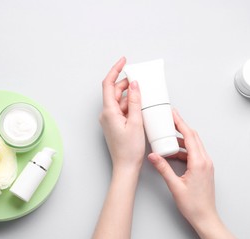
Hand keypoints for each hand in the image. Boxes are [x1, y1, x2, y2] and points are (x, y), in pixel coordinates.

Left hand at [99, 57, 144, 172]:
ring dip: (129, 94)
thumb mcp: (136, 122)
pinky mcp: (114, 125)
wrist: (126, 167)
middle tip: (139, 78)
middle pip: (114, 91)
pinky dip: (129, 104)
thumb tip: (134, 84)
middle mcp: (106, 114)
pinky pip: (121, 109)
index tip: (124, 61)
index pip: (108, 84)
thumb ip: (134, 101)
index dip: (115, 70)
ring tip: (143, 92)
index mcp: (109, 112)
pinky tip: (140, 105)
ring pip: (119, 100)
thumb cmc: (130, 150)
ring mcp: (110, 120)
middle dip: (126, 82)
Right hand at [148, 109, 215, 225]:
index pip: (189, 136)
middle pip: (193, 137)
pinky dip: (184, 149)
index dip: (180, 122)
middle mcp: (205, 161)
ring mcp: (206, 164)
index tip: (173, 113)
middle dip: (180, 126)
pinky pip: (194, 153)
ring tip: (168, 136)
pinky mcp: (204, 169)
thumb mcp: (175, 185)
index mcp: (199, 162)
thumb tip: (153, 156)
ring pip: (194, 144)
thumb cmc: (193, 205)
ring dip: (182, 138)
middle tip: (170, 119)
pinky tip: (173, 152)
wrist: (205, 217)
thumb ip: (163, 168)